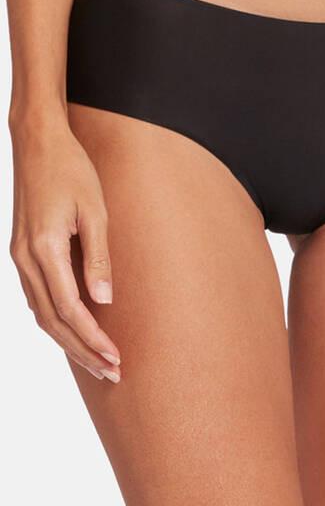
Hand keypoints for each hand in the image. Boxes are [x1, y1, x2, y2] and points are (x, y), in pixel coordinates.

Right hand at [10, 118, 120, 382]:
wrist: (38, 143)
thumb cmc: (72, 170)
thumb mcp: (95, 210)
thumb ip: (98, 257)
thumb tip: (105, 301)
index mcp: (45, 249)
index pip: (70, 309)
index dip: (93, 338)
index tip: (116, 358)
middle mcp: (25, 258)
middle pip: (52, 320)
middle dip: (82, 350)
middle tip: (112, 372)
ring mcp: (18, 256)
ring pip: (40, 313)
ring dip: (68, 339)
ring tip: (97, 359)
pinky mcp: (21, 251)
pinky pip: (35, 296)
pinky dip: (54, 319)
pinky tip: (73, 328)